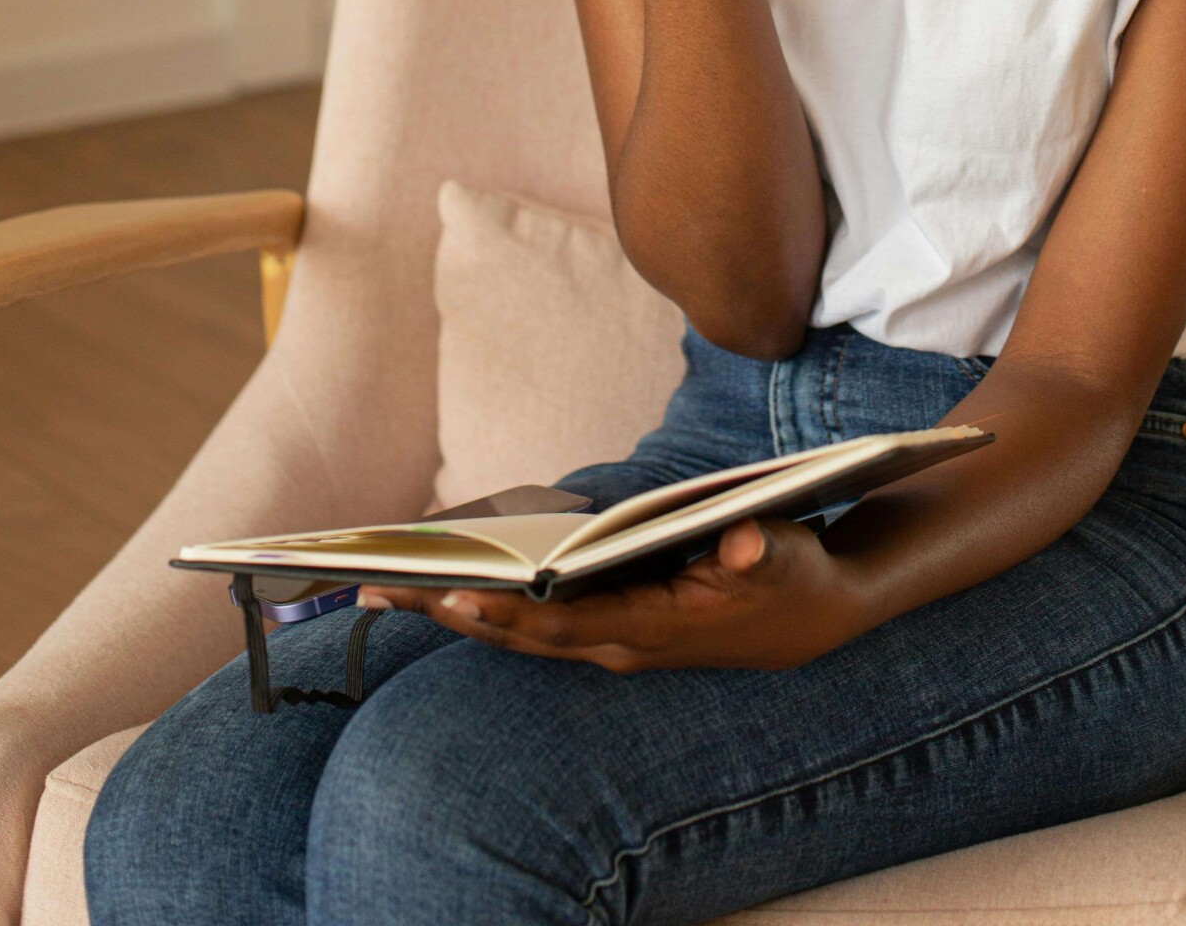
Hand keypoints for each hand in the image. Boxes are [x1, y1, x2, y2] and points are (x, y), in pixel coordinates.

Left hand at [357, 516, 861, 672]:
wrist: (811, 615)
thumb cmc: (791, 575)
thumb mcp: (782, 556)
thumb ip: (757, 550)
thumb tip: (739, 540)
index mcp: (651, 628)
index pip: (562, 623)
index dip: (507, 613)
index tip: (450, 595)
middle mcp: (619, 643)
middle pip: (520, 633)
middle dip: (449, 611)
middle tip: (375, 587)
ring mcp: (610, 639)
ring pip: (519, 630)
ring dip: (454, 609)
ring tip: (384, 584)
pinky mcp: (608, 626)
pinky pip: (534, 620)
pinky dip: (487, 604)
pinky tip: (445, 583)